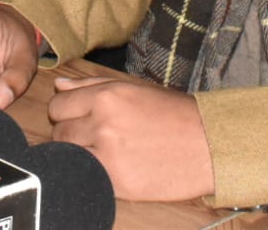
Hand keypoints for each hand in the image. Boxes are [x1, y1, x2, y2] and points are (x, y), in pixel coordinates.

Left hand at [49, 75, 214, 201]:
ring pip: (68, 158)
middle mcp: (103, 123)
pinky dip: (92, 175)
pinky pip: (86, 178)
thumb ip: (91, 85)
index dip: (66, 112)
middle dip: (71, 135)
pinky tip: (110, 169)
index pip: (58, 106)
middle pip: (59, 133)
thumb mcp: (134, 88)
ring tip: (101, 154)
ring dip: (78, 156)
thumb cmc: (174, 114)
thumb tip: (58, 84)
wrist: (210, 145)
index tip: (80, 118)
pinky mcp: (118, 183)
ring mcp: (109, 156)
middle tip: (93, 138)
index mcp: (107, 96)